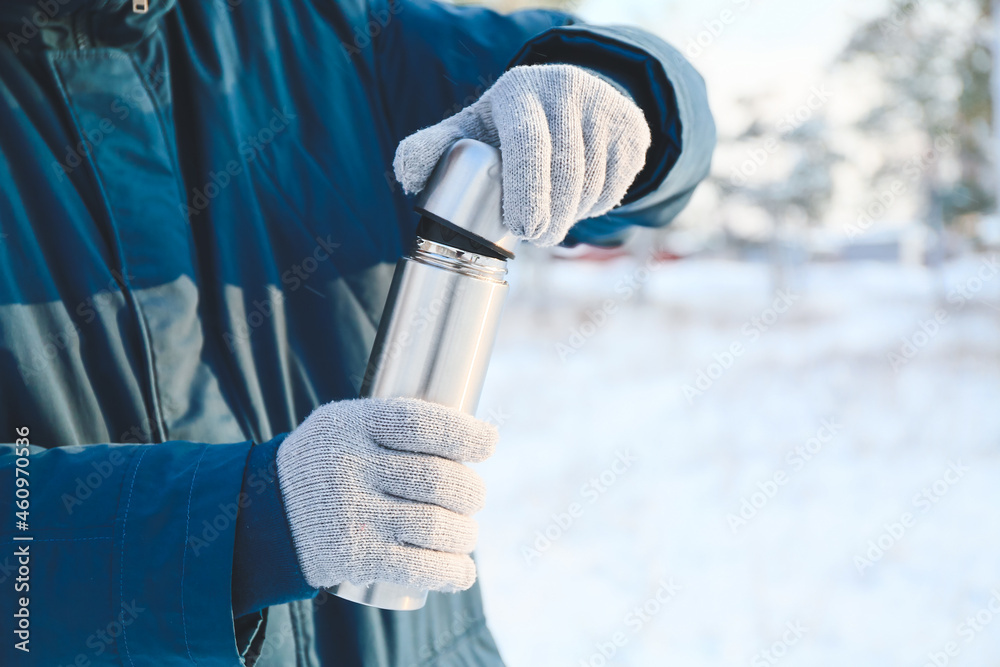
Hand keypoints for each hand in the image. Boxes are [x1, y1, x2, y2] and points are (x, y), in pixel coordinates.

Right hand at [276, 397, 496, 591]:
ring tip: (467, 534)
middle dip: (471, 491)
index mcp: (354, 426)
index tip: (489, 443)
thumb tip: (474, 436)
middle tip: (474, 497)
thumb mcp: (346, 424)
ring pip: (433, 525)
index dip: (464, 434)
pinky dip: (449, 571)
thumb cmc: (327, 461)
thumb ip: (396, 422)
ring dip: (465, 534)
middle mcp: (351, 468)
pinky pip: (414, 567)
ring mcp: (352, 515)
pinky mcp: (353, 556)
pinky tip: (463, 572)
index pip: (420, 425)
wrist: (266, 513)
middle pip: (436, 479)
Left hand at [393, 64, 651, 246]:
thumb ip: (432, 149)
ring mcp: (605, 106)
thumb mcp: (469, 130)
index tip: (523, 230)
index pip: (528, 143)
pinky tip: (580, 200)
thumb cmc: (505, 127)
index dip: (527, 192)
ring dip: (574, 214)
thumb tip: (407, 175)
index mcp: (518, 90)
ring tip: (555, 218)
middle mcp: (566, 88)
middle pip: (565, 171)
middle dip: (552, 217)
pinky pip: (618, 185)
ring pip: (593, 183)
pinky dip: (599, 205)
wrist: (566, 98)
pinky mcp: (633, 128)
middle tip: (538, 238)